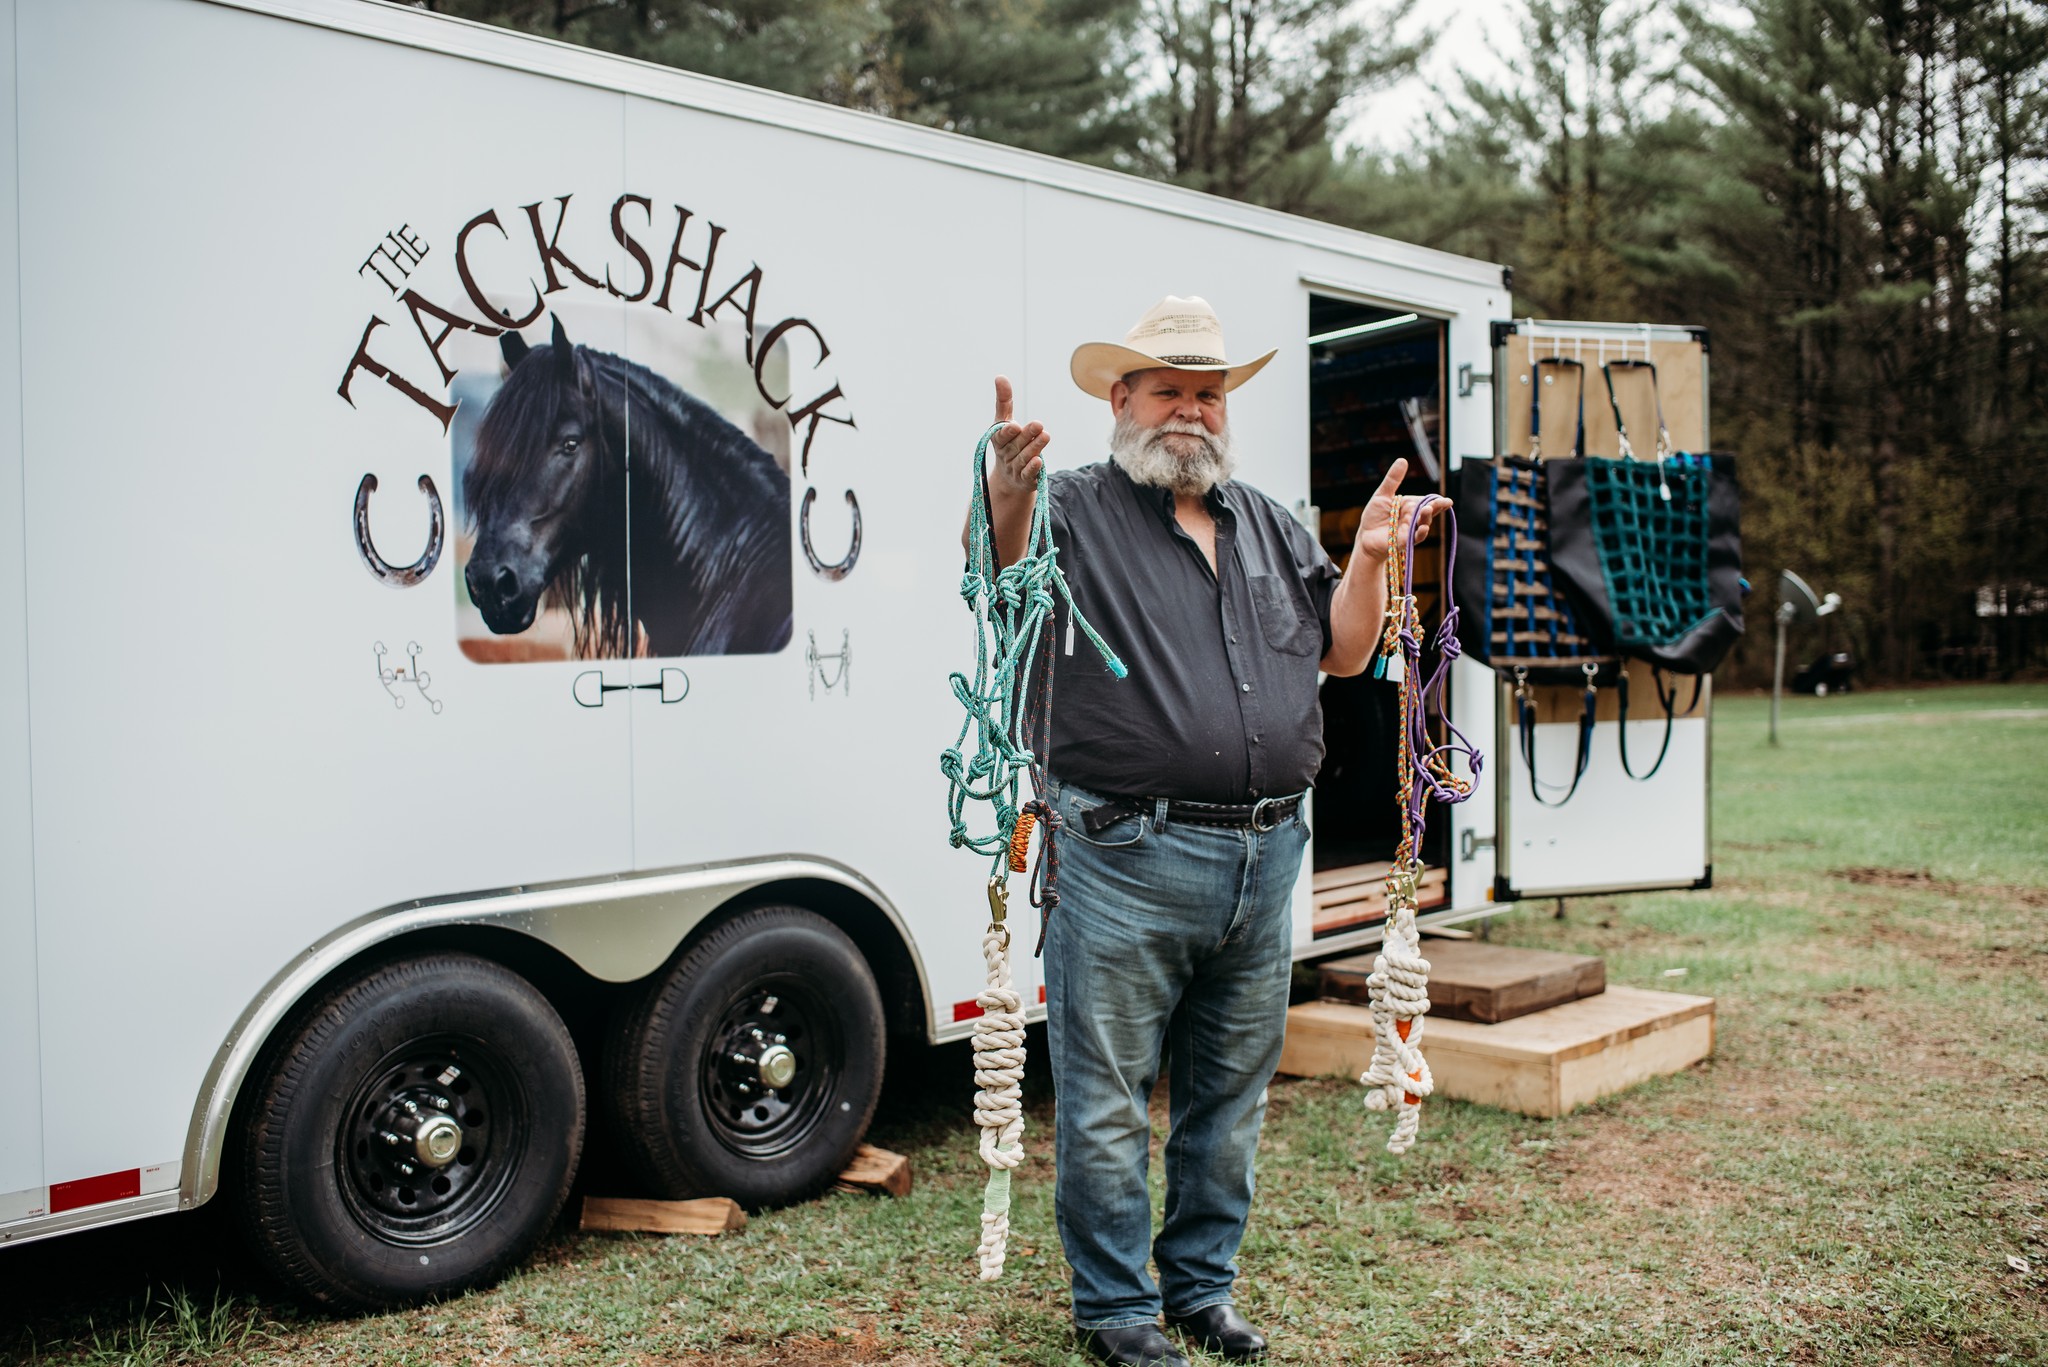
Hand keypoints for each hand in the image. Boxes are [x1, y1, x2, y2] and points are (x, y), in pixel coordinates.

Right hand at [988, 376, 1047, 493]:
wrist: (1009, 478)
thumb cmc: (1008, 443)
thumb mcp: (1004, 422)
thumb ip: (1004, 401)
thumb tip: (1000, 377)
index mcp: (999, 440)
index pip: (1001, 435)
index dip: (1007, 432)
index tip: (1014, 426)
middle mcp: (1006, 454)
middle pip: (1017, 444)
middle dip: (1027, 435)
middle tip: (1039, 425)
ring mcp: (1015, 468)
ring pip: (1024, 458)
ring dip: (1035, 448)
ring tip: (1046, 436)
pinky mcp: (1025, 479)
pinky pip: (1028, 474)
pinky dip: (1033, 468)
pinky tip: (1040, 461)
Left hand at [1354, 458, 1447, 564]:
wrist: (1365, 536)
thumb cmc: (1374, 517)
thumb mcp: (1382, 495)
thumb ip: (1393, 479)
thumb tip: (1403, 460)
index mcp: (1411, 506)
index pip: (1428, 501)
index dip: (1438, 501)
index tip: (1446, 500)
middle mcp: (1414, 517)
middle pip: (1429, 512)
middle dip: (1437, 507)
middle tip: (1445, 502)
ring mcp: (1411, 530)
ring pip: (1424, 523)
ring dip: (1427, 517)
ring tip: (1427, 509)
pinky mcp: (1405, 541)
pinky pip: (1416, 537)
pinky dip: (1420, 533)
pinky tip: (1423, 528)